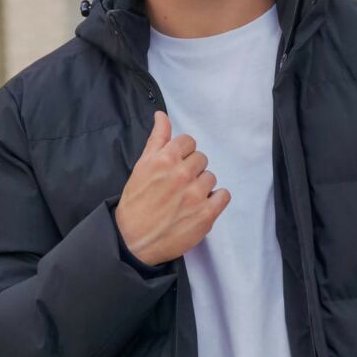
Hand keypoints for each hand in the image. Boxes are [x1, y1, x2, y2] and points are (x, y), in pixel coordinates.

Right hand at [115, 111, 231, 265]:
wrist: (133, 240)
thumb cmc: (135, 203)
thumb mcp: (141, 167)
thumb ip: (156, 140)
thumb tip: (162, 115)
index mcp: (164, 159)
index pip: (188, 142)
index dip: (182, 153)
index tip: (175, 165)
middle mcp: (181, 174)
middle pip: (201, 159)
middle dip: (191, 169)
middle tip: (178, 185)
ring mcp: (196, 195)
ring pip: (211, 177)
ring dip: (201, 185)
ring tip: (186, 198)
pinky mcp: (206, 214)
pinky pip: (223, 195)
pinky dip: (215, 200)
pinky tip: (200, 205)